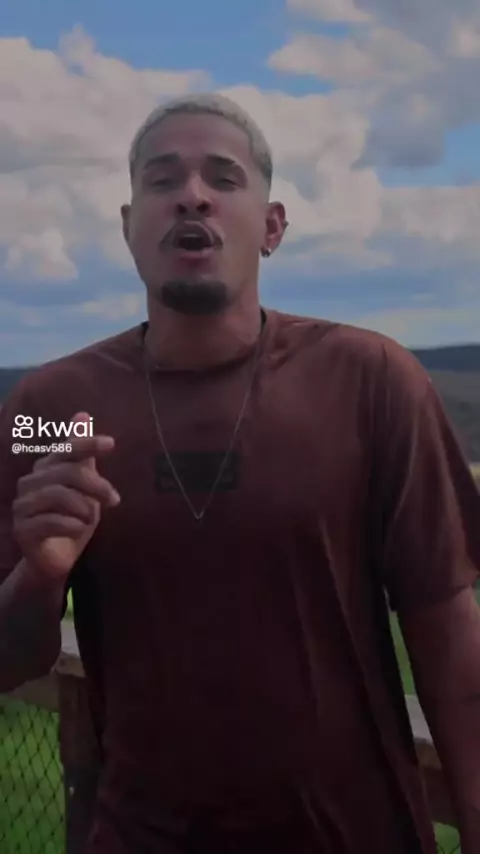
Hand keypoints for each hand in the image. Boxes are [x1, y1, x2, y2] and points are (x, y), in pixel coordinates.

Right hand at [13, 412, 118, 579]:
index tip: (111, 443)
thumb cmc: (73, 518)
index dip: (87, 443)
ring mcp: (22, 506)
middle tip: (114, 500)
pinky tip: (78, 530)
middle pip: (68, 473)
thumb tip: (82, 413)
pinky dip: (72, 525)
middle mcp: (30, 483)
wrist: (57, 559)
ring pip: (59, 496)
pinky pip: (51, 521)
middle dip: (97, 485)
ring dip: (84, 508)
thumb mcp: (85, 486)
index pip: (66, 449)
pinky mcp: (22, 529)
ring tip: (91, 518)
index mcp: (46, 468)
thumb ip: (83, 453)